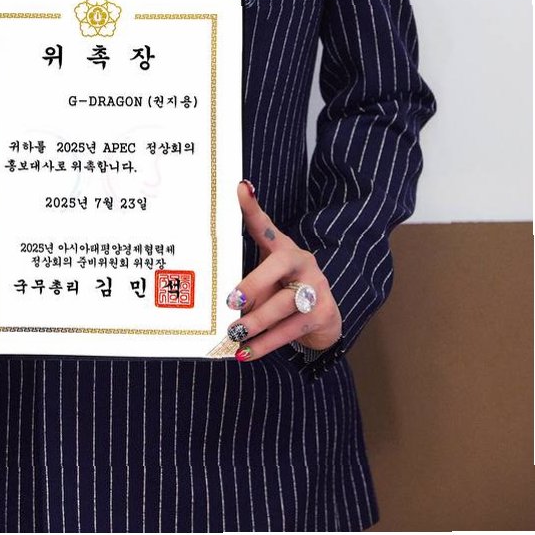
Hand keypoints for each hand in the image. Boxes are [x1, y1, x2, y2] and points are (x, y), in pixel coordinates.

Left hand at [226, 180, 341, 360]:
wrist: (325, 318)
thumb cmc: (283, 292)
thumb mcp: (266, 277)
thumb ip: (246, 277)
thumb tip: (216, 294)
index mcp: (285, 248)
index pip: (266, 226)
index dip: (253, 208)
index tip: (241, 189)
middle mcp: (303, 262)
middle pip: (279, 266)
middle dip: (254, 284)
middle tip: (232, 300)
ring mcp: (316, 288)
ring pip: (284, 305)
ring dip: (257, 322)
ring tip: (234, 333)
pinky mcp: (322, 314)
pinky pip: (289, 331)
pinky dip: (265, 344)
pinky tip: (246, 353)